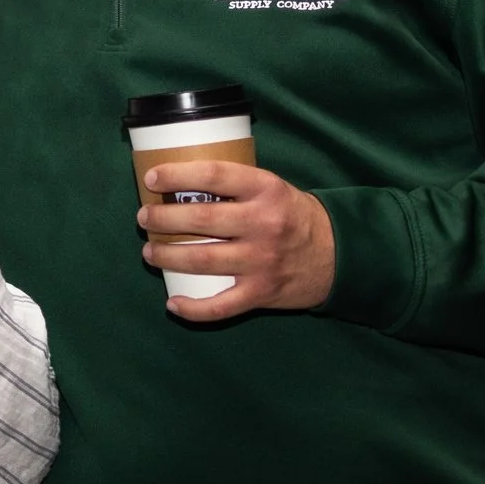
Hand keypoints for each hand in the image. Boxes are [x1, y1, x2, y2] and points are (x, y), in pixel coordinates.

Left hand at [140, 161, 335, 321]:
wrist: (339, 254)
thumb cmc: (293, 215)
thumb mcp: (273, 188)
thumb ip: (236, 187)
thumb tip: (180, 184)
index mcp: (266, 189)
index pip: (214, 175)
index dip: (178, 175)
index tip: (151, 179)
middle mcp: (264, 223)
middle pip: (201, 219)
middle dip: (163, 218)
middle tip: (144, 218)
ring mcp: (262, 261)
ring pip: (203, 260)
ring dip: (167, 257)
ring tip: (149, 252)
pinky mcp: (262, 293)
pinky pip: (221, 306)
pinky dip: (193, 309)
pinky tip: (173, 304)